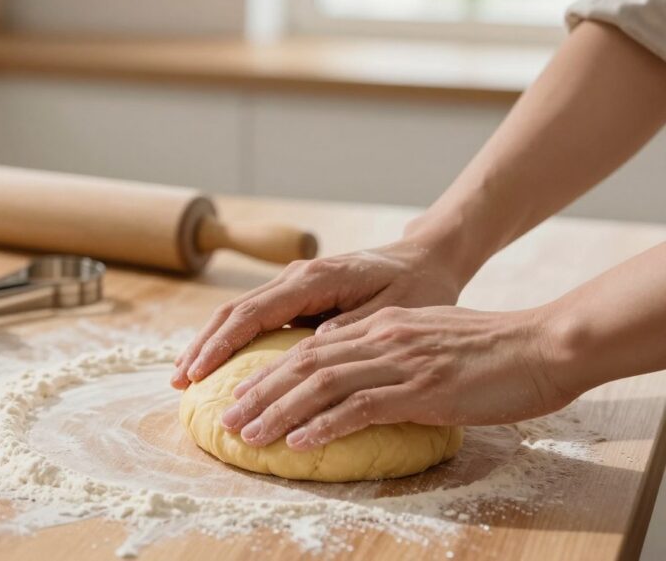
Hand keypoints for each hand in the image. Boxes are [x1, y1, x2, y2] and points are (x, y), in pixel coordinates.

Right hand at [172, 238, 464, 388]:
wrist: (426, 259)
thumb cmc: (417, 286)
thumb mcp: (394, 309)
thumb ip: (352, 326)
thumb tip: (312, 346)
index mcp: (314, 279)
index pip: (254, 313)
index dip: (222, 344)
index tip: (199, 372)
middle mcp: (295, 278)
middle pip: (234, 312)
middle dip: (204, 346)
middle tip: (178, 382)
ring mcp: (293, 285)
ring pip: (238, 314)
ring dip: (210, 344)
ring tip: (185, 377)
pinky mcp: (297, 297)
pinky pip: (254, 319)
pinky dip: (229, 340)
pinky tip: (215, 363)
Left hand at [218, 305, 574, 450]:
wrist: (542, 345)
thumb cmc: (491, 351)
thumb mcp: (429, 344)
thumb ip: (391, 356)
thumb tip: (359, 383)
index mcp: (380, 328)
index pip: (310, 348)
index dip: (269, 372)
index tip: (241, 396)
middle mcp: (381, 339)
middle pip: (303, 364)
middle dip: (259, 393)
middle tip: (228, 419)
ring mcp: (400, 362)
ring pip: (321, 384)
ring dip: (278, 411)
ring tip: (249, 435)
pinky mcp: (422, 389)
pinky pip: (361, 407)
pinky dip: (325, 425)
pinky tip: (300, 443)